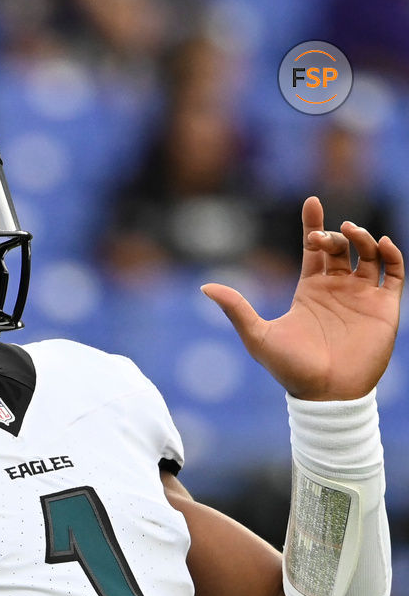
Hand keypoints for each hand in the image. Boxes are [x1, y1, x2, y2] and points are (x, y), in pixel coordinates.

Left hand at [202, 196, 403, 400]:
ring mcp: (362, 297)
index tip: (311, 201)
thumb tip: (205, 286)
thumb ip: (236, 308)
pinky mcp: (384, 307)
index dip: (313, 224)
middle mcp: (337, 289)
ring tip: (351, 233)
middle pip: (340, 248)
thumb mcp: (257, 335)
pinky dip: (391, 254)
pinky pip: (394, 273)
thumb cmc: (290, 369)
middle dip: (334, 234)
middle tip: (324, 235)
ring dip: (362, 238)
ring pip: (368, 255)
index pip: (314, 249)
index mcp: (310, 291)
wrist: (326, 395)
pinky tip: (380, 244)